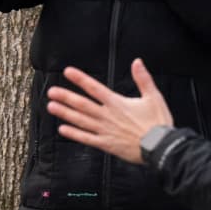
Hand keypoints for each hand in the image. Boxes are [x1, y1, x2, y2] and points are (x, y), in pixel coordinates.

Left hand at [47, 58, 174, 164]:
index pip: (95, 88)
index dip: (80, 79)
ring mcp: (105, 130)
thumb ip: (143, 79)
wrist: (159, 146)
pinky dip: (73, 134)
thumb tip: (137, 62)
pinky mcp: (106, 144)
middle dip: (65, 97)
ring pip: (80, 120)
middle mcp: (107, 116)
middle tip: (52, 92)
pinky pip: (86, 138)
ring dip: (65, 113)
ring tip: (51, 107)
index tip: (68, 72)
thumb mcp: (154, 97)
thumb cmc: (158, 122)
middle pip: (82, 104)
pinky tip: (63, 129)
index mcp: (118, 103)